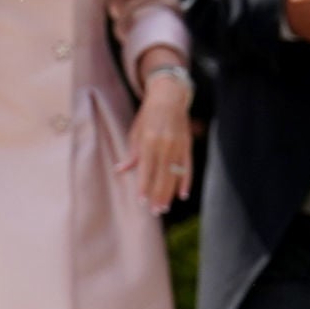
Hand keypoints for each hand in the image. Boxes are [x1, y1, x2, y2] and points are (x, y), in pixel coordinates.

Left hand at [126, 66, 195, 210]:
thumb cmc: (147, 116)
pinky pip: (188, 167)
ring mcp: (178, 146)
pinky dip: (186, 181)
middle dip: (158, 195)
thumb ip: (132, 154)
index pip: (146, 170)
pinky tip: (182, 194)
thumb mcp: (135, 132)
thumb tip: (121, 171)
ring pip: (174, 174)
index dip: (144, 186)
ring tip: (165, 207)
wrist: (169, 97)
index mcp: (148, 141)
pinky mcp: (188, 145)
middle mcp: (164, 145)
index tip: (141, 201)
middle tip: (155, 211)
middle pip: (161, 176)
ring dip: (170, 192)